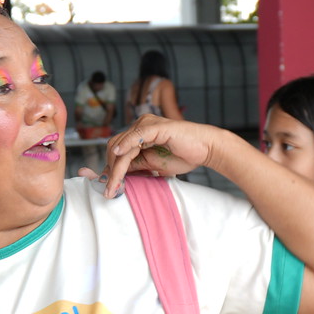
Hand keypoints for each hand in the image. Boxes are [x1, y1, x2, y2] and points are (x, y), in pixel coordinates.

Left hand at [104, 115, 228, 195]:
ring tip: (114, 184)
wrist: (206, 149)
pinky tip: (118, 156)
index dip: (110, 168)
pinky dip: (125, 146)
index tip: (107, 186)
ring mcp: (147, 124)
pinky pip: (136, 136)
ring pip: (122, 145)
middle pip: (115, 146)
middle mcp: (140, 126)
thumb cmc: (184, 155)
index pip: (117, 149)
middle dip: (110, 170)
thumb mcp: (153, 165)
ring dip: (116, 167)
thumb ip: (136, 166)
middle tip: (109, 189)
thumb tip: (116, 174)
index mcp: (139, 134)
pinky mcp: (156, 126)